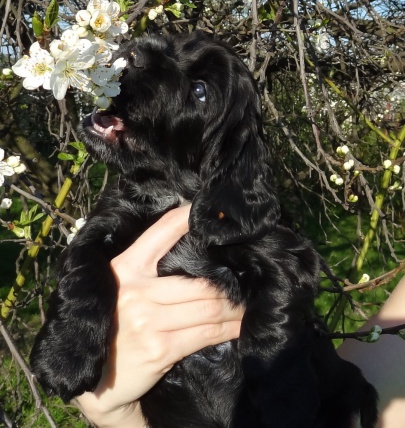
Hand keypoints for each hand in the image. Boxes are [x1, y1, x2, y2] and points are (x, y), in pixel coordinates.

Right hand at [76, 205, 242, 426]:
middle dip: (228, 285)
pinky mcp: (160, 347)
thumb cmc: (114, 326)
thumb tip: (193, 254)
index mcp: (125, 268)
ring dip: (234, 308)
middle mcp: (137, 290)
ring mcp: (148, 320)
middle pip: (198, 282)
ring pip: (207, 307)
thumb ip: (147, 272)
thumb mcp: (121, 289)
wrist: (98, 381)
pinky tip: (241, 327)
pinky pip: (206, 334)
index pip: (161, 232)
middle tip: (247, 281)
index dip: (187, 217)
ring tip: (248, 305)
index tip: (213, 212)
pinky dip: (229, 330)